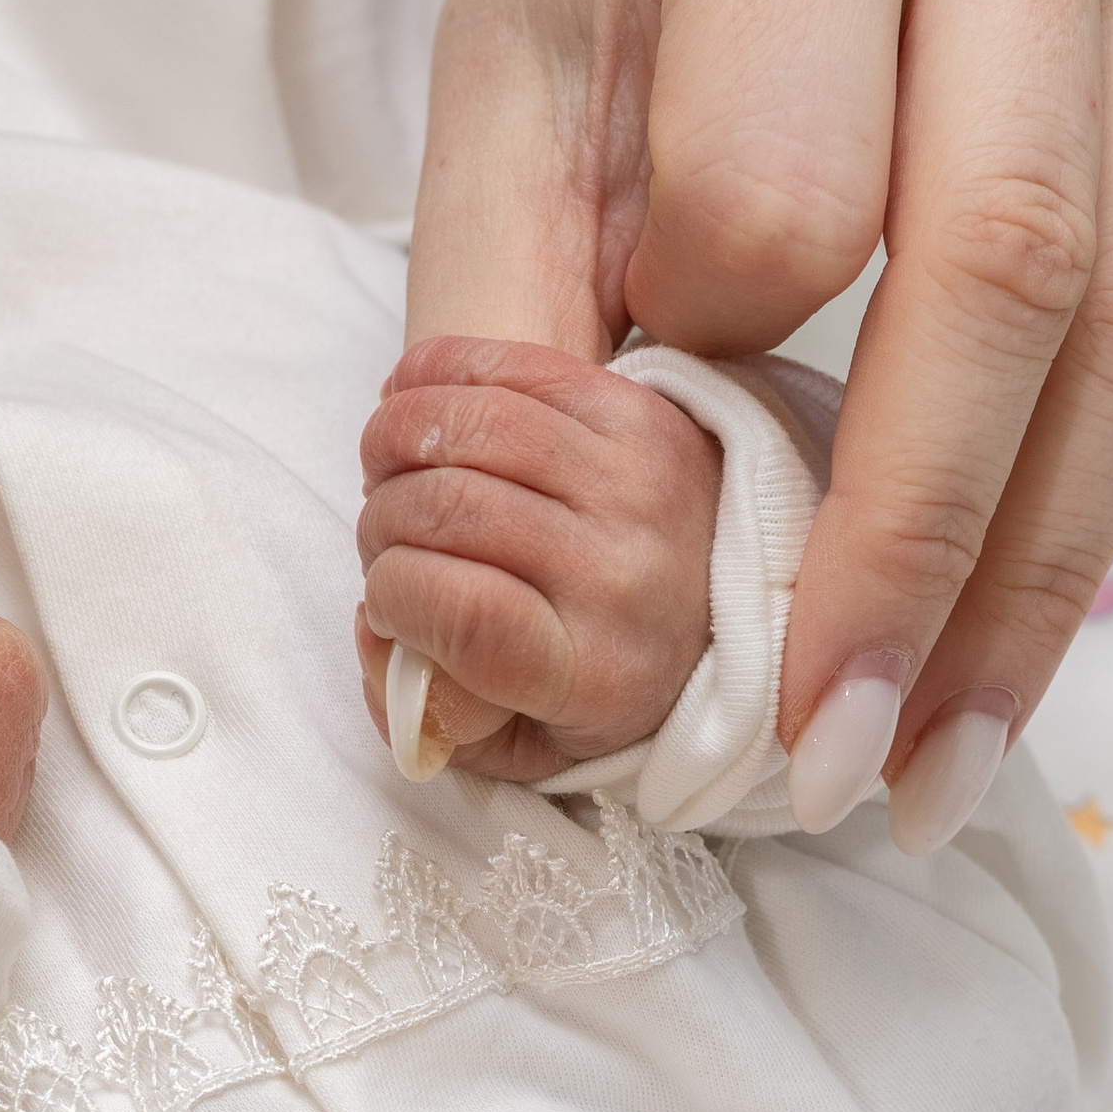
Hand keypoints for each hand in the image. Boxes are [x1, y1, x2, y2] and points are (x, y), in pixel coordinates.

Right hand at [353, 339, 720, 781]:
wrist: (733, 615)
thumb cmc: (605, 683)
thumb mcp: (524, 746)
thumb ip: (433, 719)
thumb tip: (379, 626)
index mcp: (595, 672)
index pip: (466, 613)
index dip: (394, 596)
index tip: (386, 600)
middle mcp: (624, 571)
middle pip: (449, 508)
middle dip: (382, 523)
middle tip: (384, 539)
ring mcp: (637, 479)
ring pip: (469, 426)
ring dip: (394, 443)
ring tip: (390, 475)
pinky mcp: (636, 408)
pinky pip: (506, 365)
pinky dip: (434, 378)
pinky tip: (414, 409)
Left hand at [416, 0, 1112, 845]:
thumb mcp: (499, 112)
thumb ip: (495, 344)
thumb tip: (484, 655)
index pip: (792, 176)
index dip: (720, 378)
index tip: (653, 515)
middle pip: (1016, 262)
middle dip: (918, 551)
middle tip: (831, 758)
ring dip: (1035, 579)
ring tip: (931, 763)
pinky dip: (1097, 501)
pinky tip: (1004, 641)